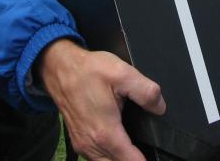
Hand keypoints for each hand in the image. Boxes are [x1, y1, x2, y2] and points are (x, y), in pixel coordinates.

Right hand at [39, 39, 165, 160]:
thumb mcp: (123, 73)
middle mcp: (92, 144)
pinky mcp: (78, 140)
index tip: (154, 153)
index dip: (146, 159)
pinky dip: (108, 157)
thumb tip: (160, 107)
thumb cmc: (87, 70)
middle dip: (133, 160)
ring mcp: (83, 144)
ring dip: (120, 159)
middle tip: (146, 150)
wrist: (60, 68)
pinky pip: (96, 159)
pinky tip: (118, 147)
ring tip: (134, 150)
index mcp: (106, 132)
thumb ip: (146, 92)